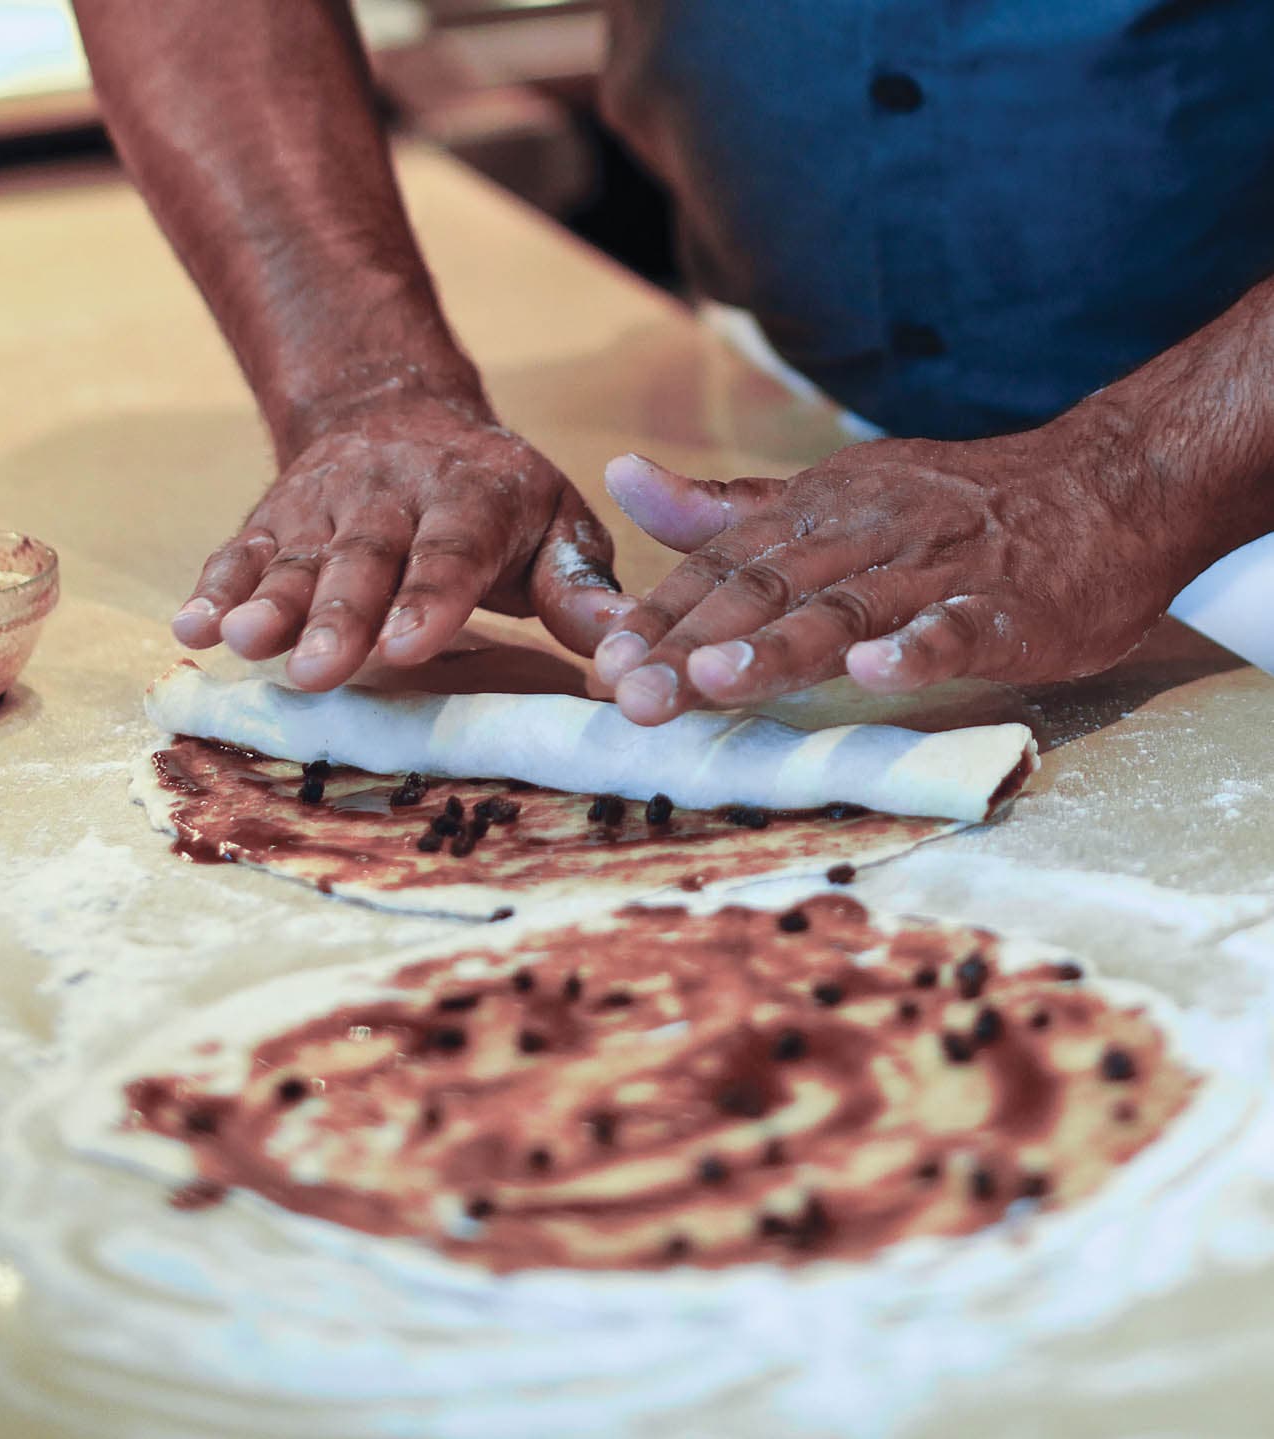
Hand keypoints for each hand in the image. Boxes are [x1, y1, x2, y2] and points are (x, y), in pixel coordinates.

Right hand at [172, 391, 624, 688]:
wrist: (396, 410)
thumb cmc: (495, 497)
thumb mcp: (555, 522)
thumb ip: (581, 585)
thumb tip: (626, 646)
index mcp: (473, 497)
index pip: (452, 549)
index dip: (428, 596)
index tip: (407, 645)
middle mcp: (393, 497)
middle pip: (363, 558)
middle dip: (338, 614)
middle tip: (318, 669)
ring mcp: (327, 507)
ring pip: (296, 556)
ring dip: (267, 600)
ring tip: (243, 641)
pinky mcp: (277, 517)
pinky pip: (243, 550)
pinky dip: (215, 585)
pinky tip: (193, 627)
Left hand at [593, 419, 1191, 724]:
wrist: (1103, 482)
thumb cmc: (952, 507)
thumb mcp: (828, 493)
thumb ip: (728, 506)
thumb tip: (625, 478)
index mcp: (814, 516)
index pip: (721, 567)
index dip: (661, 616)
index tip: (601, 663)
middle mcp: (861, 537)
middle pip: (765, 593)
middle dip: (693, 645)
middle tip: (631, 693)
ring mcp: (935, 569)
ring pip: (846, 608)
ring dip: (781, 646)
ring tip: (720, 679)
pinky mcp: (1009, 604)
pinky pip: (960, 624)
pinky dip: (920, 646)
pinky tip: (878, 671)